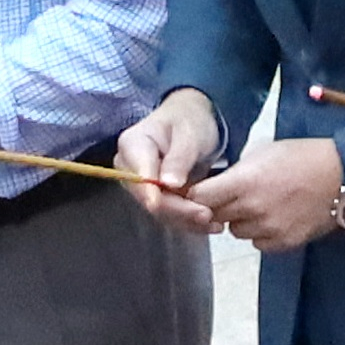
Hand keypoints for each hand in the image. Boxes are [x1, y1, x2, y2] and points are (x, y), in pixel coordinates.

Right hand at [119, 87, 222, 228]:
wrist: (192, 121)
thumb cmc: (189, 121)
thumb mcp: (189, 133)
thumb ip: (179, 157)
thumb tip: (169, 184)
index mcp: (132, 145)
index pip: (138, 176)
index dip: (154, 195)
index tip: (175, 207)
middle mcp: (129, 169)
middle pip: (148, 198)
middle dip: (178, 210)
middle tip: (207, 215)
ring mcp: (141, 185)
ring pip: (160, 210)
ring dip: (186, 219)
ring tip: (214, 223)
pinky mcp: (155, 196)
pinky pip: (169, 213)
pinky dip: (189, 220)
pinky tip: (211, 224)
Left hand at [191, 137, 344, 255]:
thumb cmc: (303, 156)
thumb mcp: (263, 152)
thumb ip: (236, 172)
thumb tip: (216, 186)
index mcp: (244, 181)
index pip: (199, 197)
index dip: (197, 195)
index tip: (203, 192)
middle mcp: (252, 208)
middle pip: (214, 217)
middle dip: (218, 207)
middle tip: (233, 196)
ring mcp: (269, 228)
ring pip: (235, 232)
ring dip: (240, 221)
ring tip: (260, 206)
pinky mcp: (284, 242)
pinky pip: (257, 243)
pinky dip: (261, 233)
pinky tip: (276, 217)